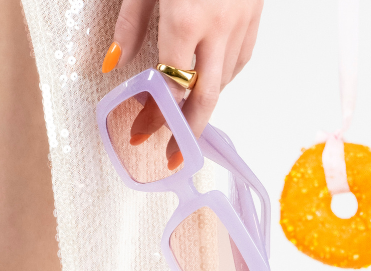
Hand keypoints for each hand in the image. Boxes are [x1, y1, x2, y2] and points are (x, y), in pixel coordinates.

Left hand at [102, 0, 262, 164]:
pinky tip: (208, 82)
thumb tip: (114, 62)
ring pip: (225, 79)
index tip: (141, 133)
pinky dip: (224, 77)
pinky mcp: (255, 11)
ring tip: (185, 119)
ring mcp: (241, 19)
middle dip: (187, 131)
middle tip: (174, 155)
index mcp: (186, 18)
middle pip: (205, 96)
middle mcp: (218, 25)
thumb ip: (131, 22)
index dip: (155, 115)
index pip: (169, 86)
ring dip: (203, 103)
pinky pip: (241, 57)